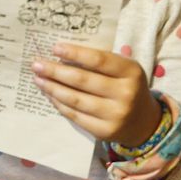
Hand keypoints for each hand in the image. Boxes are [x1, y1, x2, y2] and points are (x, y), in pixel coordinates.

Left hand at [32, 43, 161, 147]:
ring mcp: (115, 115)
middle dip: (55, 71)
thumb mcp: (123, 70)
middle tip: (36, 64)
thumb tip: (60, 55)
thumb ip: (99, 62)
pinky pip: (74, 115)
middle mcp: (125, 93)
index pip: (99, 60)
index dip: (75, 53)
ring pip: (75, 99)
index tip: (54, 48)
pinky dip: (59, 103)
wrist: (144, 122)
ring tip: (38, 79)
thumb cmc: (126, 87)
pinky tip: (49, 94)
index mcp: (131, 72)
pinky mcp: (104, 131)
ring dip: (52, 88)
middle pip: (82, 80)